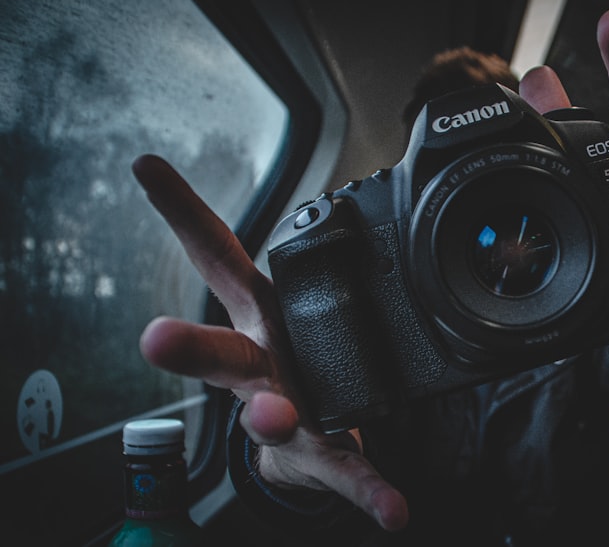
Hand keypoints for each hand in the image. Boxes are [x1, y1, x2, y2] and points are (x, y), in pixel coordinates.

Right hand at [131, 154, 409, 530]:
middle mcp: (261, 364)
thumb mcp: (270, 305)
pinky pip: (348, 472)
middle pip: (222, 351)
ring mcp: (288, 411)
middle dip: (190, 346)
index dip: (183, 212)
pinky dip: (369, 490)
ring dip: (271, 416)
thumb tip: (166, 169)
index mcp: (257, 315)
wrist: (304, 437)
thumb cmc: (291, 360)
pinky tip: (393, 509)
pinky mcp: (324, 454)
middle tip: (156, 338)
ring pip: (272, 413)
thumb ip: (238, 252)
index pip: (214, 256)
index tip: (148, 167)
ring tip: (276, 416)